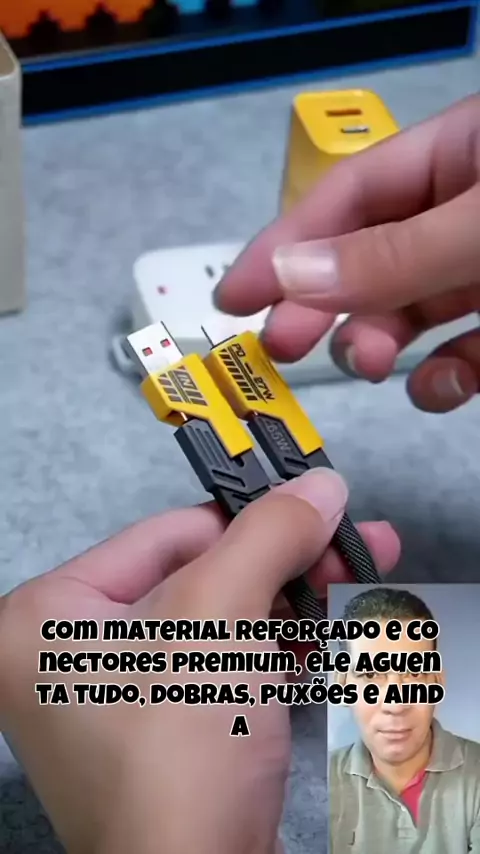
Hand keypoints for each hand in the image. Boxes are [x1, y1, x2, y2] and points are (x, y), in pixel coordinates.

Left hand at [0, 469, 398, 853]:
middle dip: (281, 562)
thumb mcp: (219, 613)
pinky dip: (271, 648)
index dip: (247, 520)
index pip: (164, 534)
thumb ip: (269, 534)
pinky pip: (218, 667)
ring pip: (216, 622)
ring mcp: (116, 700)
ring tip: (352, 581)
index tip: (317, 506)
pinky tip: (321, 632)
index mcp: (47, 616)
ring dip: (287, 601)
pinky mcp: (161, 736)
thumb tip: (320, 482)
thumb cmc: (179, 744)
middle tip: (352, 543)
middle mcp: (69, 655)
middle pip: (195, 576)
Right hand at [215, 94, 479, 412]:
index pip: (350, 195)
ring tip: (367, 365)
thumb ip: (395, 254)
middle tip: (284, 347)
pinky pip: (468, 348)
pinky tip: (441, 386)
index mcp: (459, 153)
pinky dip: (447, 374)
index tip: (233, 298)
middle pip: (373, 257)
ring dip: (380, 342)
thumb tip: (290, 274)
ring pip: (415, 308)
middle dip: (325, 304)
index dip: (286, 245)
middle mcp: (466, 210)